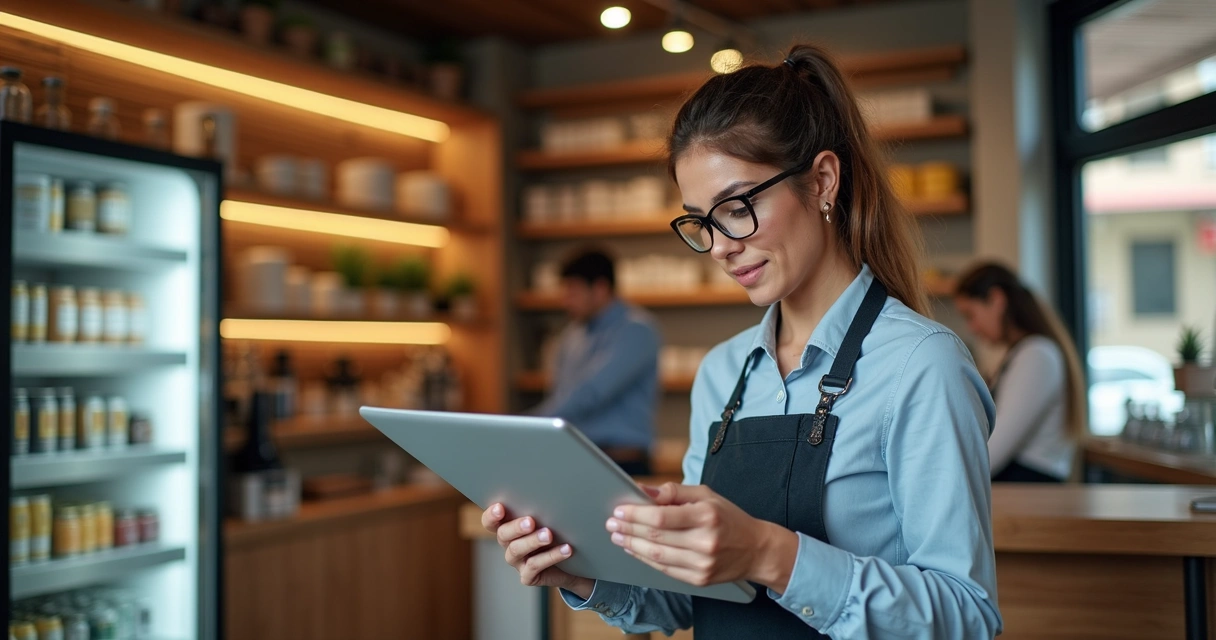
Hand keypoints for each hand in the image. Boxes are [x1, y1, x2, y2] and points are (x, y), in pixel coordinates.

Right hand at [482, 503, 594, 598]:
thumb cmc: (559, 533)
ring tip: (549, 534)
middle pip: (503, 534)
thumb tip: (552, 491)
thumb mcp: (551, 518)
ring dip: (532, 541)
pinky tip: (565, 549)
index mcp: (509, 527)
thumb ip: (544, 508)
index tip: (500, 507)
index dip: (491, 515)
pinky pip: (535, 566)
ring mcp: (517, 561)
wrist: (574, 564)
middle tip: (531, 521)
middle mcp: (509, 544)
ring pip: (517, 550)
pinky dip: (551, 556)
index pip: (490, 521)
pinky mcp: (528, 576)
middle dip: (516, 527)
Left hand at [606, 483, 798, 592]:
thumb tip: (643, 490)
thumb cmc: (729, 518)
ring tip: (618, 536)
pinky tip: (635, 549)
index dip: (636, 514)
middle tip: (612, 523)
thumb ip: (673, 491)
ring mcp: (702, 563)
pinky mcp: (699, 579)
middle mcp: (704, 541)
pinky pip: (665, 570)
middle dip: (629, 529)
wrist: (757, 550)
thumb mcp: (706, 495)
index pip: (661, 517)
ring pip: (657, 556)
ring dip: (632, 546)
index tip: (619, 510)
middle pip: (656, 537)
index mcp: (706, 515)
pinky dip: (646, 559)